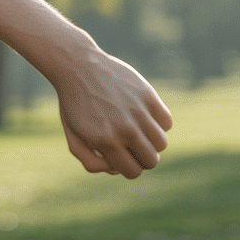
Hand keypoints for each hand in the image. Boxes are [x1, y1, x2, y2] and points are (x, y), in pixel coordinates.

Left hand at [54, 53, 171, 178]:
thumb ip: (91, 162)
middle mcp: (125, 129)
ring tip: (136, 130)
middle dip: (141, 158)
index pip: (133, 172)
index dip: (128, 168)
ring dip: (151, 142)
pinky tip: (142, 115)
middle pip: (151, 161)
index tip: (121, 157)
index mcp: (105, 142)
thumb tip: (117, 170)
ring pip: (161, 144)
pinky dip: (158, 123)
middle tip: (129, 145)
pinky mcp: (148, 96)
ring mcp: (138, 112)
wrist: (77, 67)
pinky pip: (166, 122)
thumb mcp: (73, 137)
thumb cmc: (75, 105)